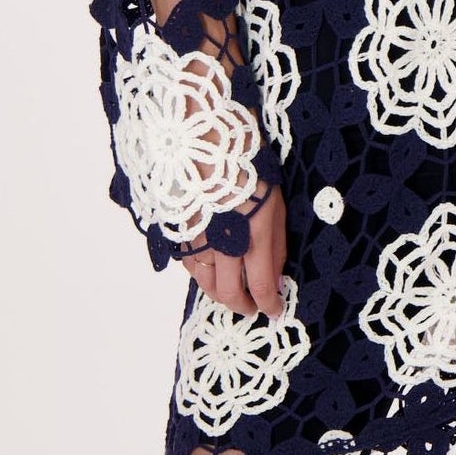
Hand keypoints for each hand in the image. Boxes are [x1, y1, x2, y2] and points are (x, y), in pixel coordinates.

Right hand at [183, 183, 288, 316]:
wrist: (209, 144)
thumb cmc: (249, 171)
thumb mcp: (276, 207)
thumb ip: (276, 247)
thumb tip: (275, 279)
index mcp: (252, 238)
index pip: (260, 288)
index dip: (268, 305)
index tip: (273, 310)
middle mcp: (223, 246)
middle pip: (228, 294)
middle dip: (242, 306)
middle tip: (251, 306)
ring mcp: (198, 241)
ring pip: (204, 284)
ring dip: (219, 294)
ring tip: (231, 292)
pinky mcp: (179, 233)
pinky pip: (188, 265)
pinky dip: (201, 274)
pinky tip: (211, 270)